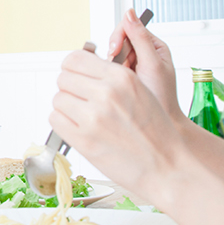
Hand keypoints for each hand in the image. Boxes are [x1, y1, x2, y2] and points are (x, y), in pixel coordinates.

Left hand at [50, 53, 189, 204]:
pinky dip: (63, 123)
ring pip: (58, 99)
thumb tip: (80, 70)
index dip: (72, 69)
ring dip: (66, 107)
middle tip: (81, 101)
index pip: (75, 59)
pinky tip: (79, 129)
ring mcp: (93, 116)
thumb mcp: (139, 91)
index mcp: (120, 77)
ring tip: (83, 118)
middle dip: (70, 89)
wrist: (168, 165)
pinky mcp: (84, 139)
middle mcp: (106, 93)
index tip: (76, 77)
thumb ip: (110, 78)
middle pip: (64, 78)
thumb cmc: (156, 132)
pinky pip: (55, 119)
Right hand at [107, 9, 180, 120]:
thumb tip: (130, 12)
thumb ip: (140, 38)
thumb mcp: (152, 64)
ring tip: (121, 79)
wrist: (160, 125)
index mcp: (154, 46)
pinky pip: (111, 69)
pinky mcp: (125, 77)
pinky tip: (117, 84)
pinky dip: (111, 75)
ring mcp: (134, 66)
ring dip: (113, 66)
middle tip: (118, 68)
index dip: (119, 36)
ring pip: (114, 55)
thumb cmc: (162, 98)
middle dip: (116, 54)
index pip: (130, 27)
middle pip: (120, 40)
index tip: (114, 51)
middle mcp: (144, 54)